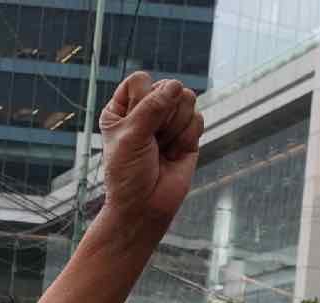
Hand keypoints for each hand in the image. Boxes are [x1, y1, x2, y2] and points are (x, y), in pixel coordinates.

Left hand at [100, 73, 202, 224]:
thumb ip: (152, 108)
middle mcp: (144, 110)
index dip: (143, 99)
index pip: (140, 80)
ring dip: (175, 128)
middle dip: (162, 117)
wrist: (145, 206)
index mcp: (121, 108)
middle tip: (151, 142)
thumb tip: (177, 85)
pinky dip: (187, 138)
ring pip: (186, 99)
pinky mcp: (187, 133)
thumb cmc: (128, 174)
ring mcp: (168, 120)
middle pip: (167, 87)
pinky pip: (198, 118)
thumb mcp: (132, 137)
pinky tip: (174, 154)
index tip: (135, 127)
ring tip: (162, 148)